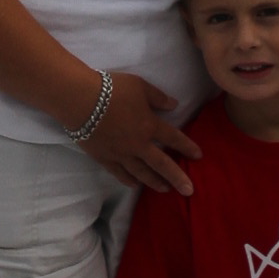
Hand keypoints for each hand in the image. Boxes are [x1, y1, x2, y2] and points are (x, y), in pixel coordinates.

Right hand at [85, 72, 203, 195]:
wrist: (80, 101)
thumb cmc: (112, 90)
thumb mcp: (140, 86)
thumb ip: (158, 97)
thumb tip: (174, 105)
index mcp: (149, 126)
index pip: (173, 138)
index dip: (187, 147)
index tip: (198, 156)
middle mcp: (138, 145)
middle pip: (162, 164)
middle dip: (177, 177)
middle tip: (189, 191)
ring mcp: (121, 154)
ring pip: (142, 173)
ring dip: (155, 182)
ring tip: (165, 190)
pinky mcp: (104, 158)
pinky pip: (119, 173)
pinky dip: (128, 180)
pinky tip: (135, 185)